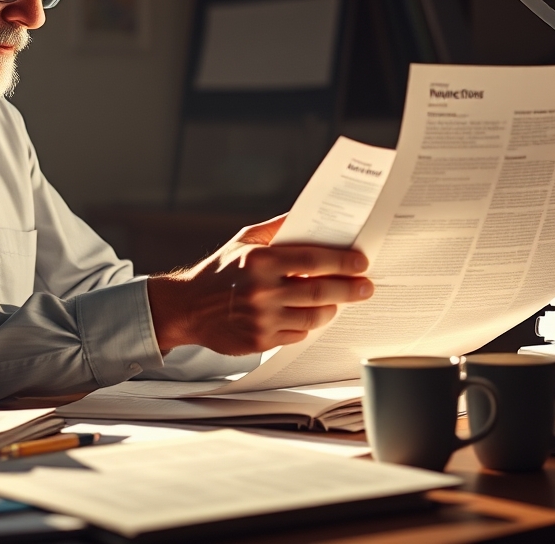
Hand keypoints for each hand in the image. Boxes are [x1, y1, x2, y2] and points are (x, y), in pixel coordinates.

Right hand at [145, 215, 373, 354]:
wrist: (188, 308)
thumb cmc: (219, 272)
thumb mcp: (244, 241)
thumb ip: (277, 229)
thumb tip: (307, 214)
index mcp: (259, 261)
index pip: (312, 259)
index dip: (342, 261)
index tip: (361, 262)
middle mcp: (261, 290)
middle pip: (320, 290)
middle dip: (350, 288)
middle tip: (366, 287)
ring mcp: (262, 318)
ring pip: (314, 316)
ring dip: (332, 308)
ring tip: (338, 301)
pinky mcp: (260, 340)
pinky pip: (298, 334)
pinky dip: (307, 325)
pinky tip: (308, 316)